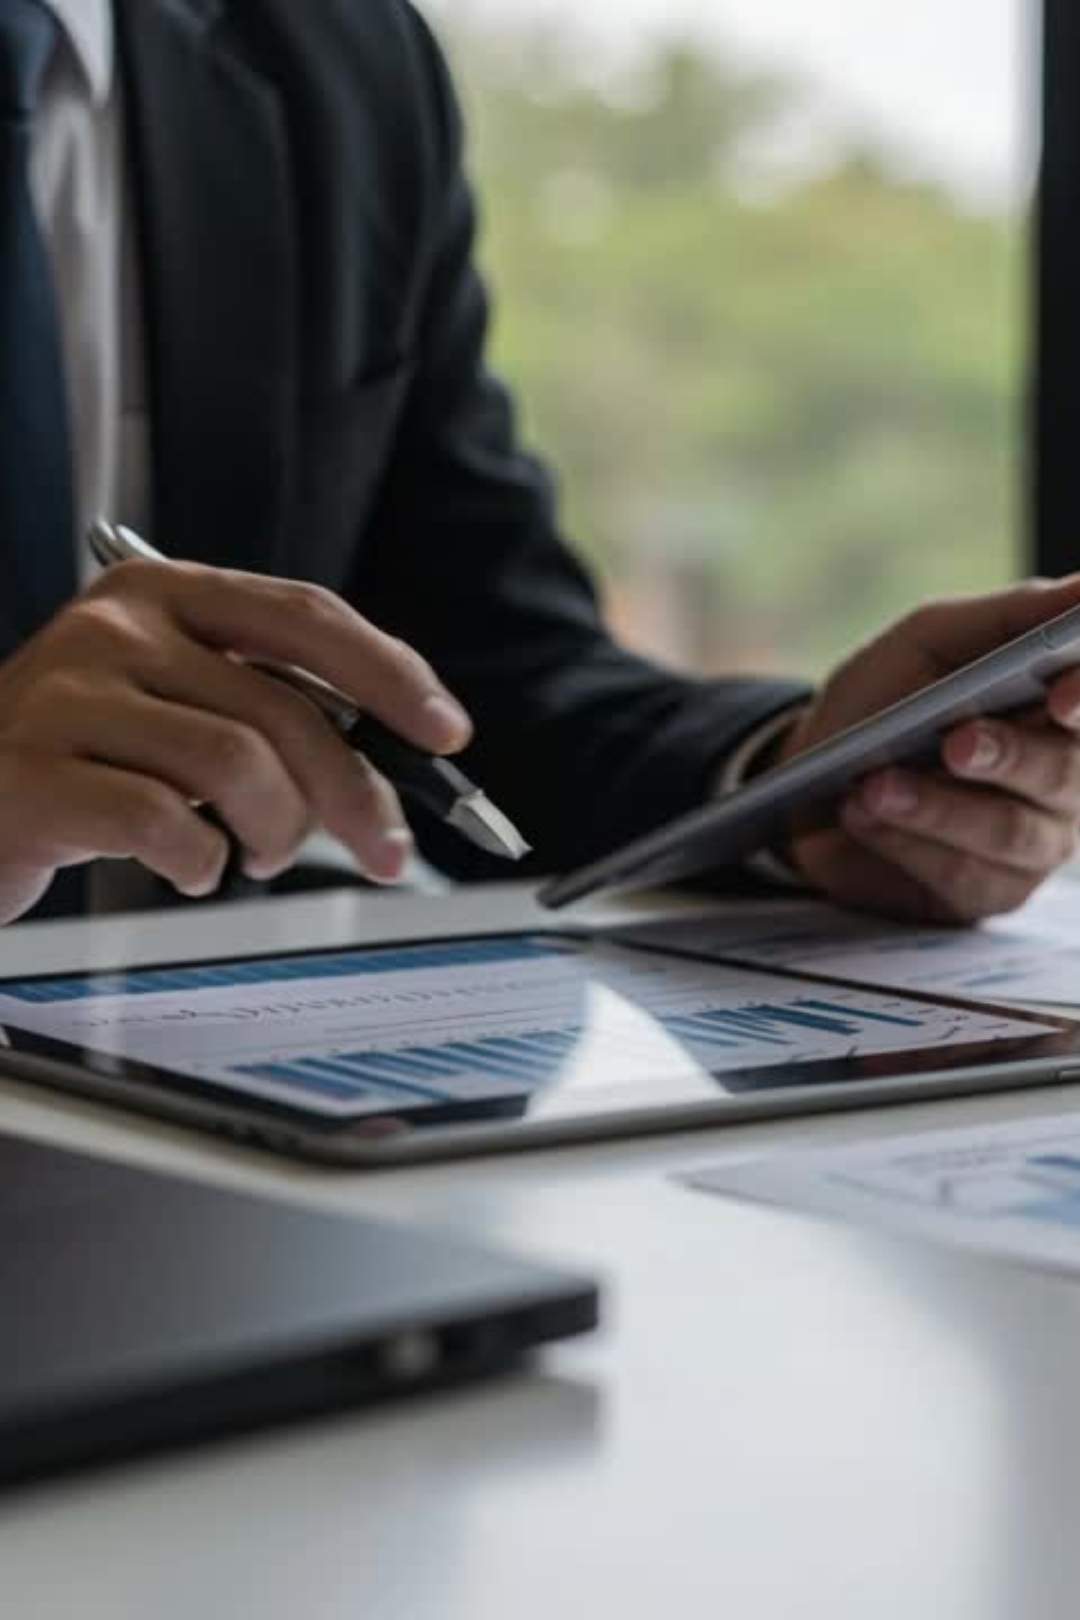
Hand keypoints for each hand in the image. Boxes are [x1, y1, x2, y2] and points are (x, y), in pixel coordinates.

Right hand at [0, 561, 471, 924]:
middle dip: (355, 792)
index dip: (391, 672)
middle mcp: (114, 628)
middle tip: (385, 851)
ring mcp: (67, 697)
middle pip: (285, 706)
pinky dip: (201, 862)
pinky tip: (189, 867)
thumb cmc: (86, 759)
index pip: (304, 616)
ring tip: (259, 854)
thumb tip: (392, 758)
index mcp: (162, 593)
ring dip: (277, 832)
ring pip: (238, 764)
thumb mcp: (177, 705)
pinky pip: (166, 825)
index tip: (448, 731)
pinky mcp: (34, 775)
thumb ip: (269, 708)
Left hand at [777, 577, 1079, 922]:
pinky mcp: (983, 893)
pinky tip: (862, 814)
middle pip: (1066, 773)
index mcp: (1062, 707)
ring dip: (938, 806)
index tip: (1060, 696)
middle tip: (955, 742)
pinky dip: (906, 842)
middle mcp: (1064, 778)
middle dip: (1009, 755)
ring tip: (873, 785)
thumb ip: (1010, 616)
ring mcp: (1031, 843)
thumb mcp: (931, 640)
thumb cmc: (885, 699)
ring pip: (1011, 832)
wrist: (808, 777)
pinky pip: (960, 876)